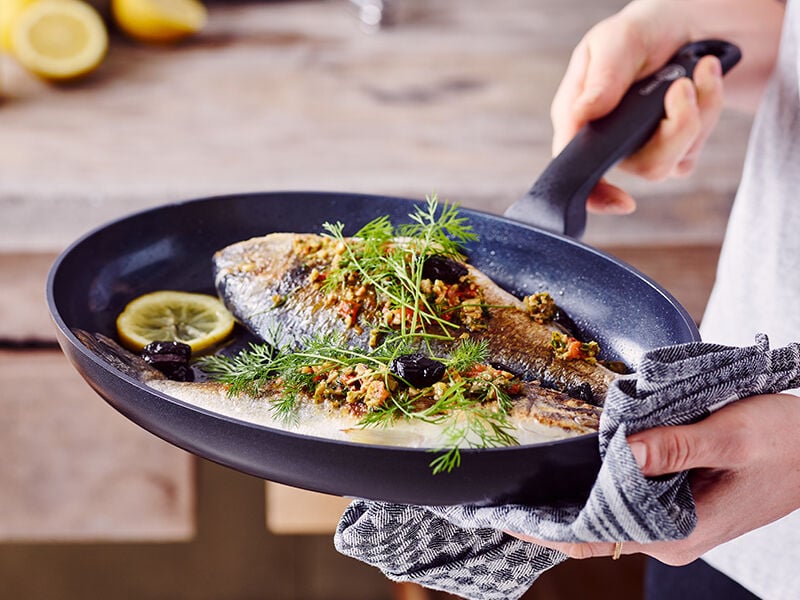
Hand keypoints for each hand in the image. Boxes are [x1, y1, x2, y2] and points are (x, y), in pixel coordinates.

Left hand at [508, 393, 799, 564]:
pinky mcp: (679, 501)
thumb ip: (675, 446)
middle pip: (596, 527)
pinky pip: (629, 497)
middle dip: (551, 510)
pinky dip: (602, 481)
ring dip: (575, 493)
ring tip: (528, 472)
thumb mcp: (732, 437)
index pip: (596, 539)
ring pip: (610, 511)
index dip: (547, 531)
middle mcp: (671, 533)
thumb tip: (619, 453)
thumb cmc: (789, 443)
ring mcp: (674, 519)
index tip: (506, 516)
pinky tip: (578, 461)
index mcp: (678, 531)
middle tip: (505, 485)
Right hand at [551, 3, 723, 213]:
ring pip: (673, 160)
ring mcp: (643, 148)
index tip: (625, 202)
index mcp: (579, 119)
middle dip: (675, 128)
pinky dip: (709, 110)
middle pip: (642, 167)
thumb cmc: (637, 34)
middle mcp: (607, 142)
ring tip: (700, 69)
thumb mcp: (614, 40)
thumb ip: (600, 79)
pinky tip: (704, 79)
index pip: (574, 168)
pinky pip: (693, 149)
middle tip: (683, 85)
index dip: (596, 195)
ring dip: (699, 112)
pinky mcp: (674, 148)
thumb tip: (582, 116)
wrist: (681, 24)